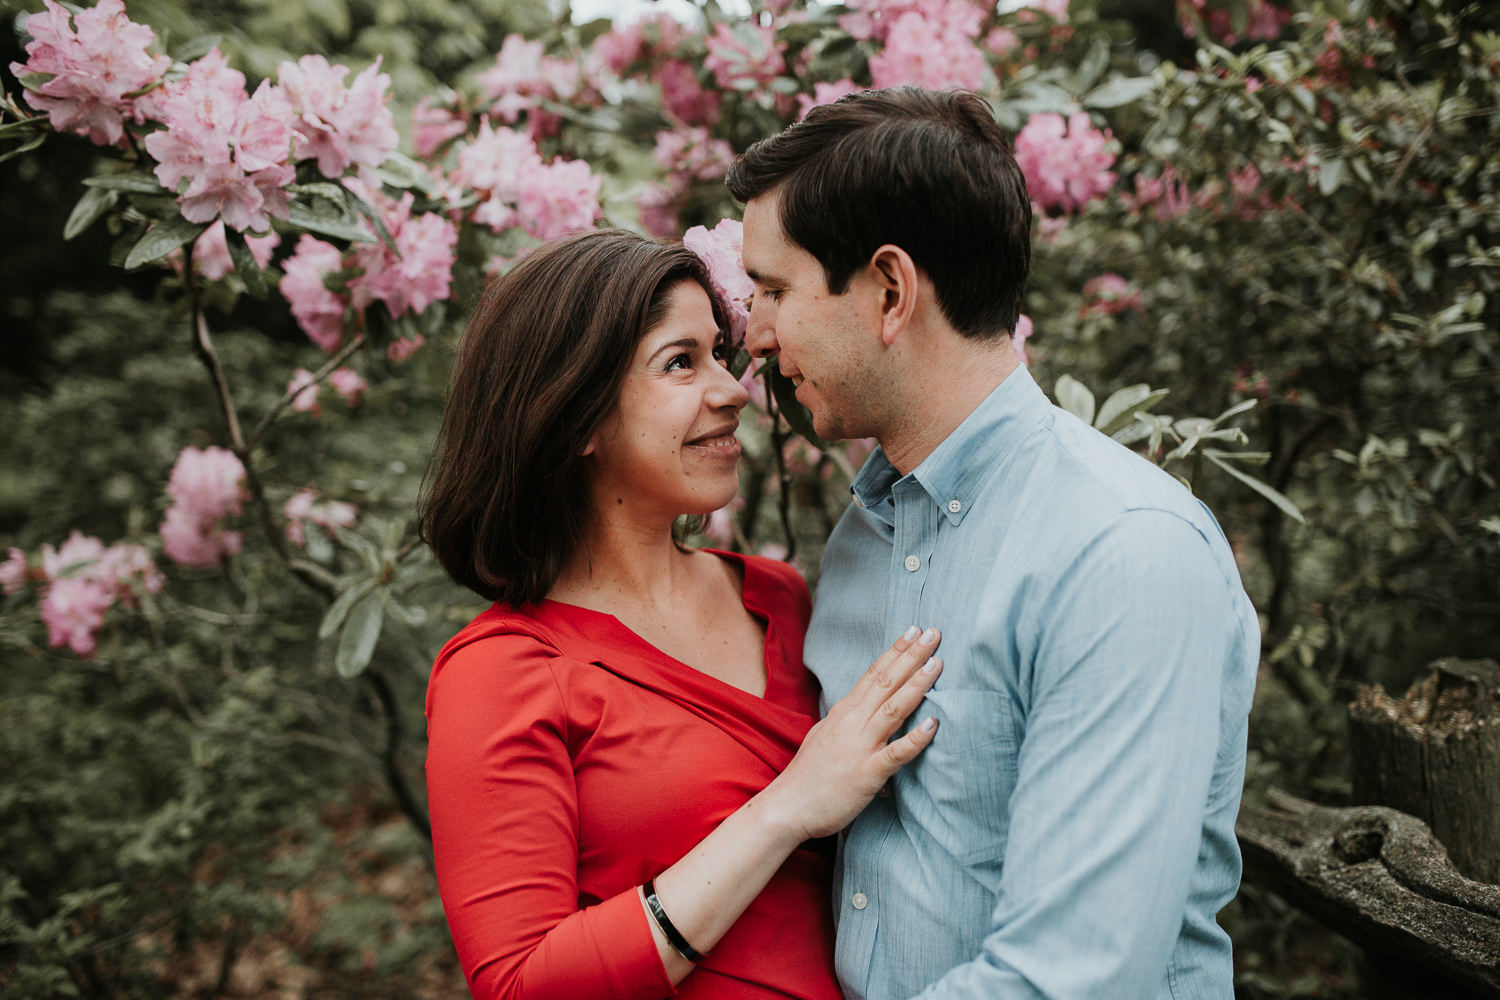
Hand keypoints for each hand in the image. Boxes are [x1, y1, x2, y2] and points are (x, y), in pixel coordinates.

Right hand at [762, 626, 941, 841]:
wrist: (787, 807)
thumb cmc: (808, 774)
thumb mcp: (826, 734)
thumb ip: (848, 720)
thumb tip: (865, 709)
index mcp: (844, 712)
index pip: (874, 673)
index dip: (895, 651)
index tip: (914, 630)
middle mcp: (852, 723)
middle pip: (886, 681)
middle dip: (911, 656)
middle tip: (934, 633)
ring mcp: (860, 747)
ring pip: (893, 708)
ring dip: (917, 684)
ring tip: (937, 663)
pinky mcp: (867, 774)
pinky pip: (896, 754)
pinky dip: (915, 738)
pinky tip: (934, 724)